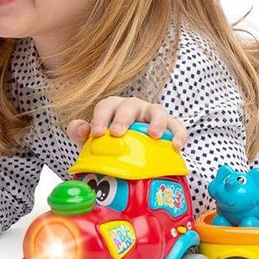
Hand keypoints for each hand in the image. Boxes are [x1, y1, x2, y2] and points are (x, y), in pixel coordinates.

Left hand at [67, 97, 187, 150]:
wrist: (134, 152)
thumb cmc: (112, 142)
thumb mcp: (94, 139)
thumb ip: (81, 133)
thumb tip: (79, 128)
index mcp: (114, 108)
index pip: (106, 106)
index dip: (100, 118)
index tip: (96, 133)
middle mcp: (134, 107)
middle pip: (130, 106)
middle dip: (123, 118)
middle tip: (117, 132)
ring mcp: (153, 115)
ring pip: (157, 111)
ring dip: (156, 122)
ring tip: (153, 135)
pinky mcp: (170, 126)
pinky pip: (177, 126)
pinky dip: (179, 134)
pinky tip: (176, 147)